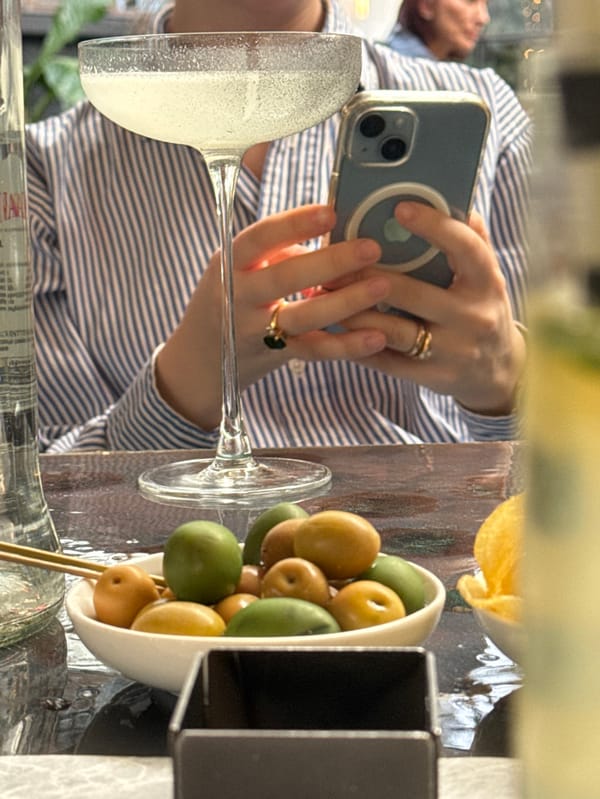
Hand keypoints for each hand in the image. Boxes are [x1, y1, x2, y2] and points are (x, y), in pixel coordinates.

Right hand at [155, 205, 390, 428]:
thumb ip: (279, 250)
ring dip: (345, 302)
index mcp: (231, 264)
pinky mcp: (275, 356)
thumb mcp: (239, 266)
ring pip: (303, 317)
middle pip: (284, 277)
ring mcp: (256, 330)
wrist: (200, 357)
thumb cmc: (230, 298)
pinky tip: (377, 336)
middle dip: (330, 261)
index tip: (330, 212)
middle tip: (371, 247)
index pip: (259, 238)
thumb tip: (333, 232)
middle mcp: (239, 296)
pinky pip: (314, 351)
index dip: (294, 224)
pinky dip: (347, 346)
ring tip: (382, 285)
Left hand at [340, 201, 526, 415]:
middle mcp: (473, 316)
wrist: (497, 371)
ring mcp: (453, 350)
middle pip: (412, 293)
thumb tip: (449, 196)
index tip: (399, 208)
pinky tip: (336, 328)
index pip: (464, 248)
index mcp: (486, 282)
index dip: (433, 226)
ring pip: (393, 330)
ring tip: (325, 295)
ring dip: (354, 313)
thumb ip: (469, 239)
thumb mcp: (485, 275)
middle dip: (365, 277)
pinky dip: (358, 344)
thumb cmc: (480, 308)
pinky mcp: (433, 377)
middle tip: (333, 263)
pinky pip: (388, 361)